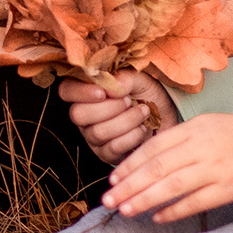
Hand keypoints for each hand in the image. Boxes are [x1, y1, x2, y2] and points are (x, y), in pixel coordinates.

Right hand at [60, 71, 177, 164]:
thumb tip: (114, 86)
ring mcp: (92, 136)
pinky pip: (112, 148)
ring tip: (142, 111)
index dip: (81, 92)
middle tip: (128, 100)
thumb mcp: (139, 78)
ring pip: (98, 132)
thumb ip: (125, 78)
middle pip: (78, 115)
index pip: (66, 90)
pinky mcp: (106, 154)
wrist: (165, 115)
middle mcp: (84, 115)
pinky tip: (143, 127)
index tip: (104, 92)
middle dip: (108, 108)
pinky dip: (131, 136)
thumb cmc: (146, 93)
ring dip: (125, 121)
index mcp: (85, 91)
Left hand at [101, 112, 232, 223]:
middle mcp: (200, 147)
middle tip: (109, 200)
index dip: (130, 164)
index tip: (113, 179)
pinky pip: (196, 202)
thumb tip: (141, 164)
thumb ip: (174, 141)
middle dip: (130, 185)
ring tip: (126, 210)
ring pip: (173, 186)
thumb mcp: (201, 126)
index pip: (153, 147)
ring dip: (146, 199)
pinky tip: (157, 218)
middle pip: (157, 168)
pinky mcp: (228, 188)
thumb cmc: (229, 136)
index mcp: (191, 129)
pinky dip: (175, 211)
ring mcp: (215, 168)